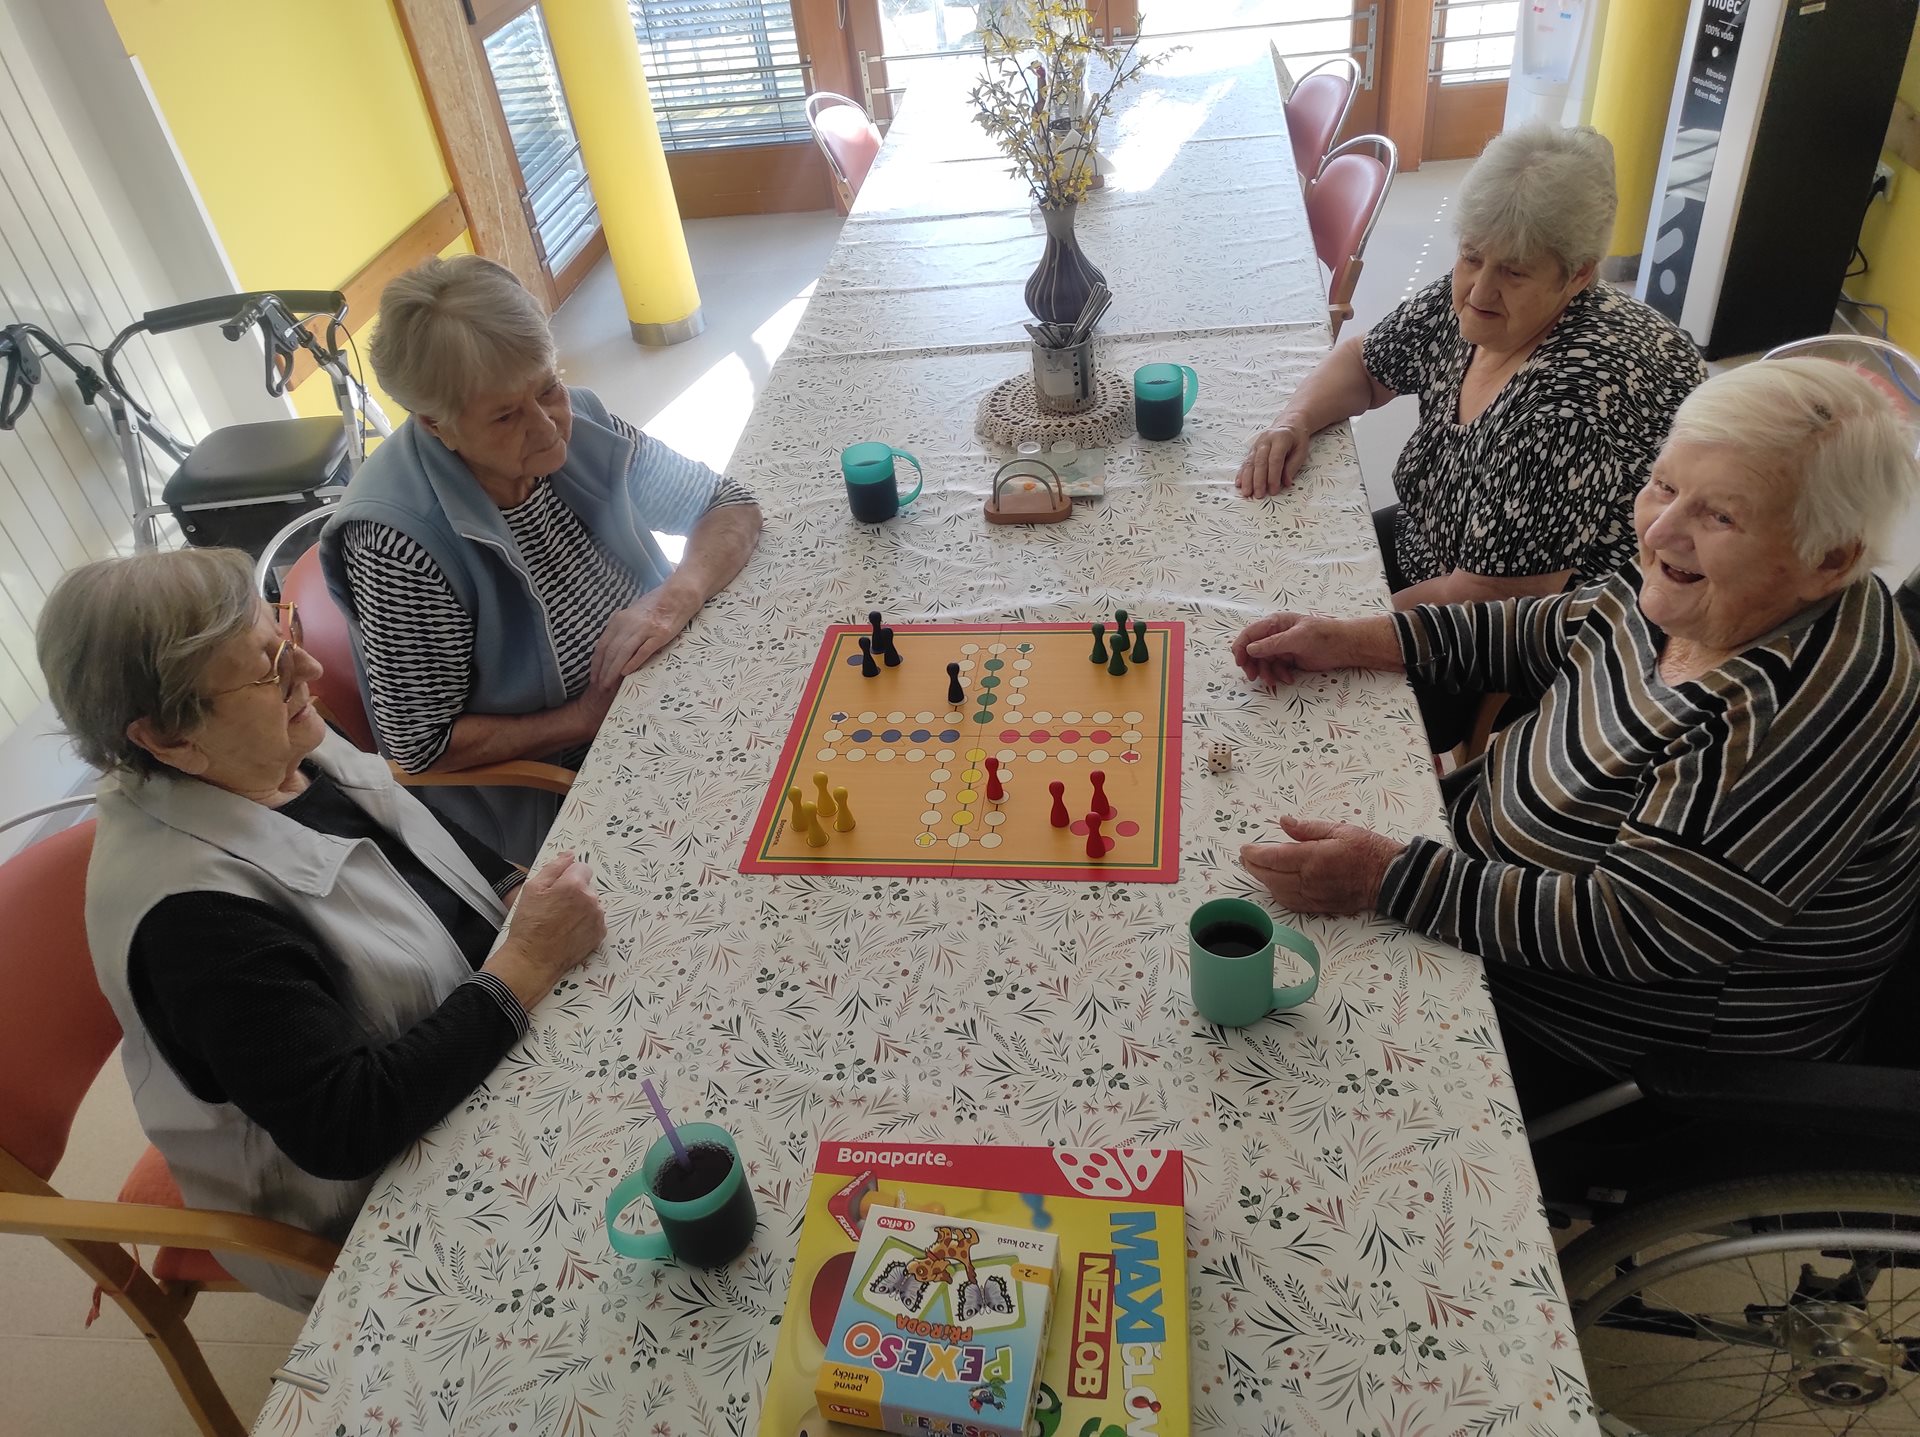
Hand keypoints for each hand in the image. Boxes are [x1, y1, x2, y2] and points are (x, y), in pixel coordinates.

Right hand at [484, 851, 605, 1009]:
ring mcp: (597, 918)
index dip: (567, 877)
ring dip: (580, 907)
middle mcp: (591, 899)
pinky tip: (569, 931)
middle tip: (554, 907)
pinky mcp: (600, 934)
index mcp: (574, 885)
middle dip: (574, 892)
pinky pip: (595, 920)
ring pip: (591, 903)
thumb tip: (569, 855)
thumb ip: (554, 867)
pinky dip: (585, 922)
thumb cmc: (529, 924)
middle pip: (587, 886)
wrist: (533, 959)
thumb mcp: (533, 889)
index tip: (556, 889)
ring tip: (560, 921)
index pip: (581, 867)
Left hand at [590, 583, 702, 686]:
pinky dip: (633, 662)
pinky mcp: (660, 634)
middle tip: (599, 686)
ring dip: (613, 671)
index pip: (602, 645)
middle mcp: (629, 624)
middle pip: (610, 651)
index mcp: (620, 619)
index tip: (593, 676)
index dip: (596, 663)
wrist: (678, 595)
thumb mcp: (632, 614)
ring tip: (609, 684)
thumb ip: (622, 628)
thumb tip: (612, 648)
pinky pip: (643, 650)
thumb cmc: (656, 604)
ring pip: (622, 653)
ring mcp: (644, 629)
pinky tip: (626, 673)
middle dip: (603, 671)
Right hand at [1232, 613, 1348, 686]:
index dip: (1241, 648)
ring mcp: (1282, 648)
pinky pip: (1276, 669)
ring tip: (1273, 682)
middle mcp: (1275, 635)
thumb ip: (1272, 644)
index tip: (1240, 663)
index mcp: (1275, 623)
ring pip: (1264, 662)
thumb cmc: (1322, 635)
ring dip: (1266, 672)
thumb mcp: (1296, 638)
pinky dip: (1279, 675)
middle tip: (1254, 677)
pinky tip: (1288, 679)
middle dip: (1252, 664)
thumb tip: (1250, 649)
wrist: (1344, 646)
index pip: (1250, 634)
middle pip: (1253, 650)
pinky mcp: (1289, 659)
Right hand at [1235, 423, 1310, 497]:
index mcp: (1280, 438)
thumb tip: (1286, 483)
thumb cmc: (1296, 439)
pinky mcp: (1252, 449)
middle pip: (1260, 461)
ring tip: (1247, 493)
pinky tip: (1239, 484)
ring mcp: (1257, 444)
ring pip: (1250, 462)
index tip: (1274, 490)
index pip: (1275, 459)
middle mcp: (1266, 440)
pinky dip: (1242, 474)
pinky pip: (1245, 462)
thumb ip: (1293, 466)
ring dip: (1247, 479)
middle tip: (1259, 495)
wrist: (1289, 424)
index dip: (1273, 476)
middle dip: (1258, 480)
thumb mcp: (1301, 450)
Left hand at [1240, 817, 1403, 915]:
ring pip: (1277, 892)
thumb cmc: (1367, 850)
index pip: (1272, 858)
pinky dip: (1277, 893)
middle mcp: (1309, 880)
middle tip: (1245, 857)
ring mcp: (1313, 896)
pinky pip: (1290, 903)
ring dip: (1263, 880)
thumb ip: (1307, 828)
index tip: (1245, 848)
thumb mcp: (1338, 829)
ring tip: (1256, 868)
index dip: (1254, 854)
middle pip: (1269, 876)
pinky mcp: (1319, 906)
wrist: (1390, 878)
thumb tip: (1284, 821)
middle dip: (1253, 867)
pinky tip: (1275, 884)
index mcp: (1312, 858)